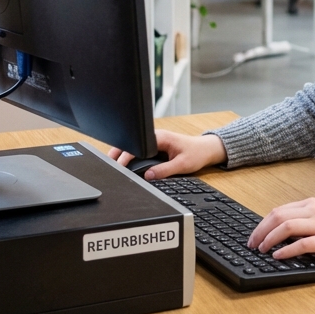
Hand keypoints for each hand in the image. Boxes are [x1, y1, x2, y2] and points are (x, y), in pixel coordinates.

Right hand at [108, 130, 226, 179]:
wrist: (205, 149)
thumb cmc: (196, 153)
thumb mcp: (182, 164)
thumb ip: (165, 170)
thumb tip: (148, 176)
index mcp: (160, 138)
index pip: (137, 145)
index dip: (126, 155)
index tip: (119, 166)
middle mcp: (155, 137)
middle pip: (131, 143)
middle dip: (119, 152)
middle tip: (108, 165)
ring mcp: (154, 140)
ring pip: (134, 145)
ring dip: (123, 153)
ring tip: (112, 166)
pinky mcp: (155, 145)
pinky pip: (139, 149)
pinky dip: (130, 155)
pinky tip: (124, 164)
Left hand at [247, 197, 314, 261]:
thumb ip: (305, 221)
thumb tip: (280, 234)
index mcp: (311, 204)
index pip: (279, 210)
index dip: (262, 224)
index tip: (253, 236)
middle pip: (278, 216)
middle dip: (260, 231)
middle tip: (251, 244)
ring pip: (287, 227)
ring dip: (270, 239)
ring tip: (262, 250)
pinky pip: (302, 243)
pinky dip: (287, 249)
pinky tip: (279, 256)